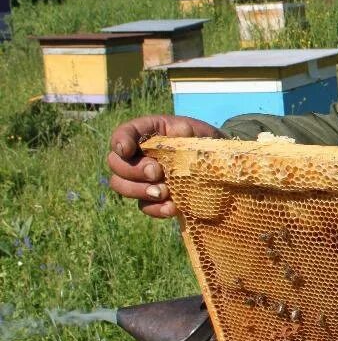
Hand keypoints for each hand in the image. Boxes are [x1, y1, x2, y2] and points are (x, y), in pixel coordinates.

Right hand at [106, 115, 224, 217]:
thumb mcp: (198, 132)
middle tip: (157, 173)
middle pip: (115, 163)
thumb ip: (185, 132)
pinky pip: (143, 205)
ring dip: (139, 190)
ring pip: (121, 184)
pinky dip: (155, 208)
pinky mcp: (152, 197)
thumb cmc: (205, 143)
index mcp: (148, 133)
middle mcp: (138, 155)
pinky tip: (171, 208)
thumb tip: (175, 135)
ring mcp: (141, 178)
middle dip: (134, 170)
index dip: (120, 141)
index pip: (124, 133)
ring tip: (163, 192)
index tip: (128, 150)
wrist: (218, 165)